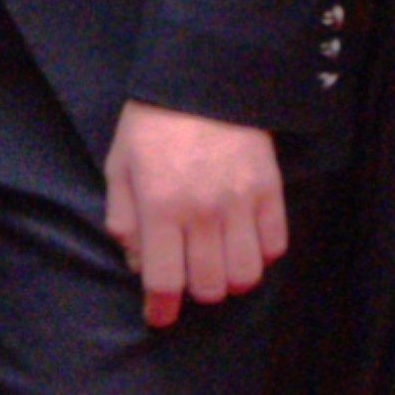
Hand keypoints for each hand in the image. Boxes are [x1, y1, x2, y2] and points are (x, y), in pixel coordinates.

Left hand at [102, 106, 285, 324]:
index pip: (164, 280)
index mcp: (160, 205)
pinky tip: (245, 239)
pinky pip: (276, 246)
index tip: (159, 317)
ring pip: (247, 275)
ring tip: (220, 261)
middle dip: (196, 292)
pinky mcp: (270, 189)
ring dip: (231, 278)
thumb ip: (124, 220)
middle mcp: (202, 210)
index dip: (161, 309)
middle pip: (210, 287)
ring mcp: (241, 201)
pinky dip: (262, 254)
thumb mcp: (119, 166)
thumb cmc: (153, 125)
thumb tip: (139, 265)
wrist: (203, 77)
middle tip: (189, 275)